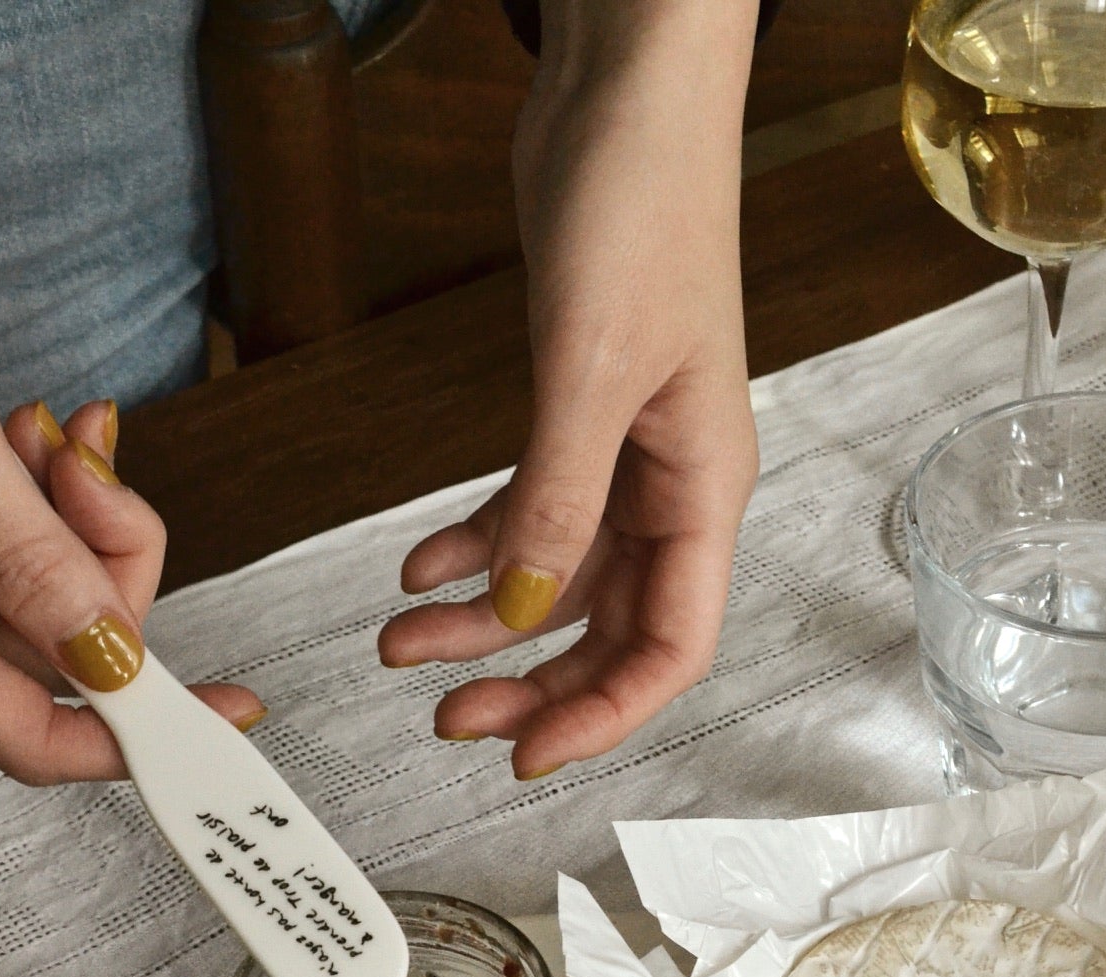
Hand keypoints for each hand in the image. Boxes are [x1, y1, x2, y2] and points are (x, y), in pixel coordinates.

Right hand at [0, 400, 263, 785]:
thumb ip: (32, 569)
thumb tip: (114, 654)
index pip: (46, 743)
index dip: (148, 737)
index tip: (233, 714)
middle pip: (69, 649)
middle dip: (104, 558)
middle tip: (84, 478)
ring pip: (56, 583)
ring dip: (77, 505)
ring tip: (45, 437)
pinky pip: (30, 539)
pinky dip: (45, 486)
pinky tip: (38, 439)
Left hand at [377, 0, 758, 779]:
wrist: (626, 91)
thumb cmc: (644, 206)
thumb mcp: (591, 367)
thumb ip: (558, 498)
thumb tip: (525, 609)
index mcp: (705, 489)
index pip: (670, 646)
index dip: (602, 714)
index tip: (526, 756)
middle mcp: (673, 487)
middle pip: (610, 630)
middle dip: (531, 681)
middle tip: (447, 716)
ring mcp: (627, 453)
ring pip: (560, 578)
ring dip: (485, 622)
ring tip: (400, 644)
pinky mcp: (579, 413)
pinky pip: (529, 511)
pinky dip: (474, 544)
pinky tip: (416, 567)